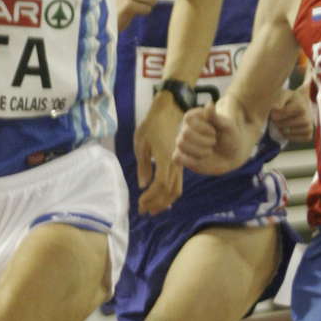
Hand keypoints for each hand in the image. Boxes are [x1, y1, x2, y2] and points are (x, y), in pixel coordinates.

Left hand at [134, 95, 181, 213]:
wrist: (170, 109)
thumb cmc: (152, 124)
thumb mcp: (141, 143)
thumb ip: (143, 165)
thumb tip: (143, 185)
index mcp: (165, 158)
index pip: (161, 185)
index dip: (151, 198)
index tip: (139, 203)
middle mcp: (176, 163)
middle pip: (170, 191)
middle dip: (157, 204)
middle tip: (143, 211)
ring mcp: (180, 163)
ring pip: (177, 189)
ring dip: (164, 201)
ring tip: (152, 209)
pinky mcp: (181, 162)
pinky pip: (178, 182)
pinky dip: (170, 193)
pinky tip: (162, 198)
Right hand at [174, 100, 247, 174]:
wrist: (232, 155)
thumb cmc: (230, 137)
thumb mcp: (227, 126)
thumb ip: (216, 117)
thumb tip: (209, 103)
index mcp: (195, 117)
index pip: (188, 118)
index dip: (202, 127)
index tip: (214, 131)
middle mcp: (186, 129)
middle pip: (185, 133)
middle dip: (203, 140)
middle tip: (214, 142)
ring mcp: (183, 143)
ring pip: (181, 145)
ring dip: (199, 150)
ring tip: (210, 151)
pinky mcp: (182, 157)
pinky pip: (176, 158)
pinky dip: (190, 160)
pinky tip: (201, 159)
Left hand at [268, 86, 313, 144]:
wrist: (302, 105)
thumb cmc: (291, 100)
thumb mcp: (284, 95)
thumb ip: (278, 99)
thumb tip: (275, 108)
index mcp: (301, 106)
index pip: (282, 114)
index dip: (274, 114)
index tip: (273, 112)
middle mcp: (307, 117)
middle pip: (284, 125)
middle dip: (277, 122)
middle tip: (276, 119)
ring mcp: (309, 127)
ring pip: (288, 133)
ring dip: (281, 129)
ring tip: (282, 123)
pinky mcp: (309, 135)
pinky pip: (295, 139)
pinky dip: (288, 136)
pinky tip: (287, 129)